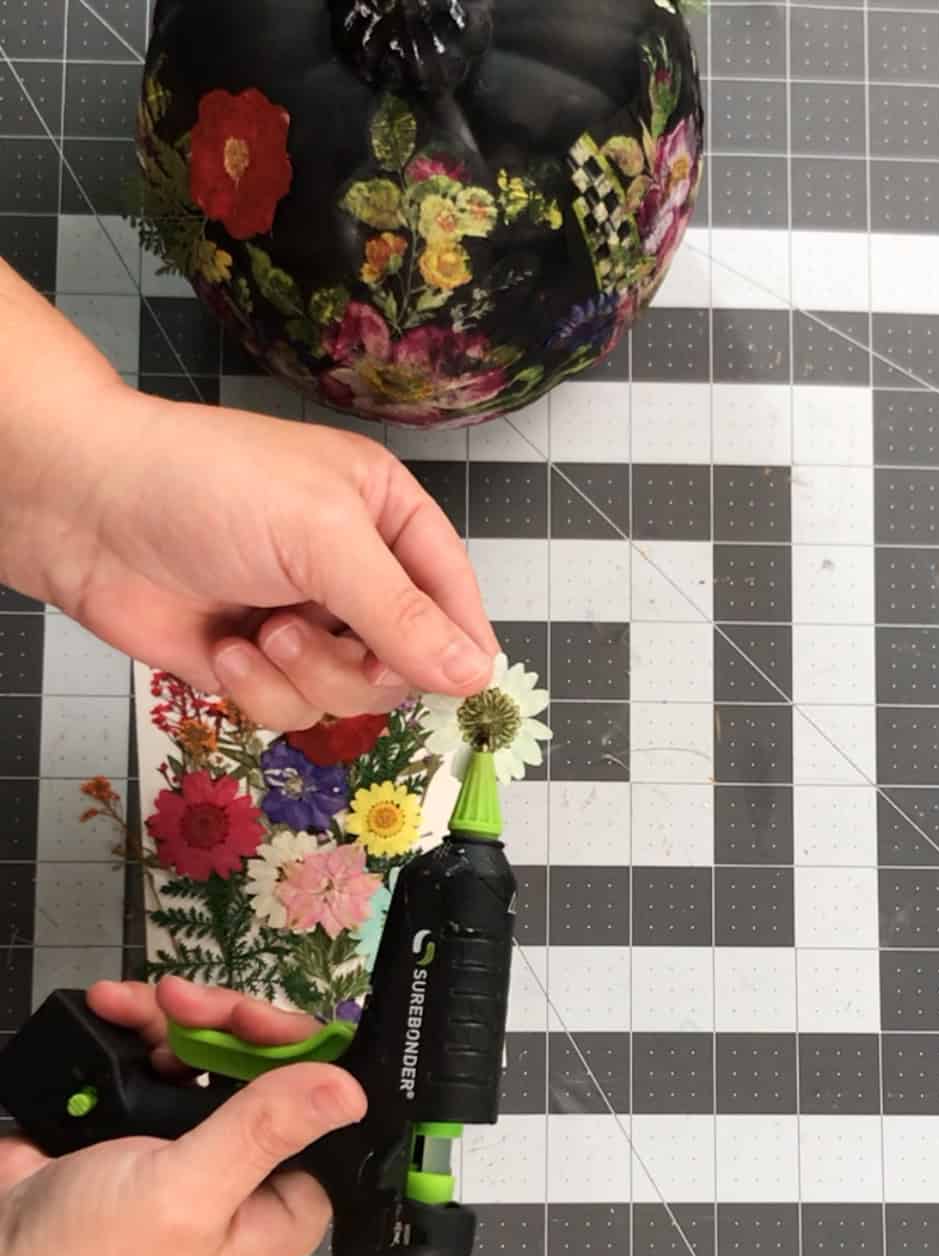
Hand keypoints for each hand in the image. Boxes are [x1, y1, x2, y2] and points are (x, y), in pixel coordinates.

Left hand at [0, 261, 497, 730]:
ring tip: (256, 633)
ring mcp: (304, 621)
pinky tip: (221, 649)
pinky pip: (291, 710)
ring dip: (302, 676)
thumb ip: (400, 613)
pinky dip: (258, 690)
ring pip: (346, 697)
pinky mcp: (254, 664)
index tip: (461, 684)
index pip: (451, 592)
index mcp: (385, 517)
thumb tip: (476, 676)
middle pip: (402, 661)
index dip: (458, 642)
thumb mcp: (322, 537)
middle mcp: (352, 572)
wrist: (86, 509)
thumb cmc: (210, 488)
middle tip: (303, 630)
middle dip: (354, 662)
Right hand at [0, 977, 363, 1255]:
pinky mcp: (147, 1114)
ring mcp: (197, 1135)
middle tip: (176, 999)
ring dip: (173, 1014)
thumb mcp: (185, 1195)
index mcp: (283, 1200)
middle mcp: (251, 1164)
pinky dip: (139, 1023)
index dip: (299, 1050)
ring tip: (124, 1001)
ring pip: (214, 1043)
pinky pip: (163, 1048)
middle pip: (269, 1060)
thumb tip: (353, 1090)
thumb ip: (262, 1132)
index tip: (253, 1021)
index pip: (322, 1105)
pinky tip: (110, 1007)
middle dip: (225, 1019)